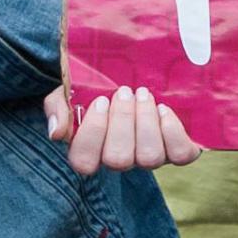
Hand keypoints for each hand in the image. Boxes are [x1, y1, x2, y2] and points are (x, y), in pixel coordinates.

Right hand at [44, 84, 199, 174]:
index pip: (84, 162)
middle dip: (122, 121)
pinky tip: (164, 109)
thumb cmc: (95, 87)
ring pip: (149, 157)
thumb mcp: (67, 91)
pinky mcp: (177, 149)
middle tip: (126, 92)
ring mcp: (149, 156)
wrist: (129, 74)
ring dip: (146, 122)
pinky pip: (181, 154)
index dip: (93, 134)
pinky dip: (173, 132)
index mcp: (91, 151)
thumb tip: (57, 133)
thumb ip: (57, 109)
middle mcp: (121, 159)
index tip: (101, 101)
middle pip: (119, 159)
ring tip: (144, 95)